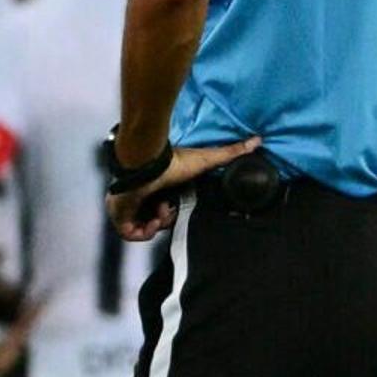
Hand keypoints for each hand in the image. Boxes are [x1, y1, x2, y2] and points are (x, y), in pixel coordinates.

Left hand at [102, 136, 257, 241]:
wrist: (145, 163)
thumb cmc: (173, 162)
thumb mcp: (208, 159)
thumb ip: (232, 152)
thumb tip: (258, 141)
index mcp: (156, 189)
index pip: (165, 210)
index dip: (174, 213)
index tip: (179, 207)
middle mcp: (140, 198)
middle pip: (155, 222)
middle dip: (166, 219)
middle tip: (169, 209)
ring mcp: (127, 207)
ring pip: (143, 229)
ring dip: (157, 225)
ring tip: (160, 212)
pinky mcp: (118, 215)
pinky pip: (131, 235)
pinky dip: (144, 232)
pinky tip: (152, 220)